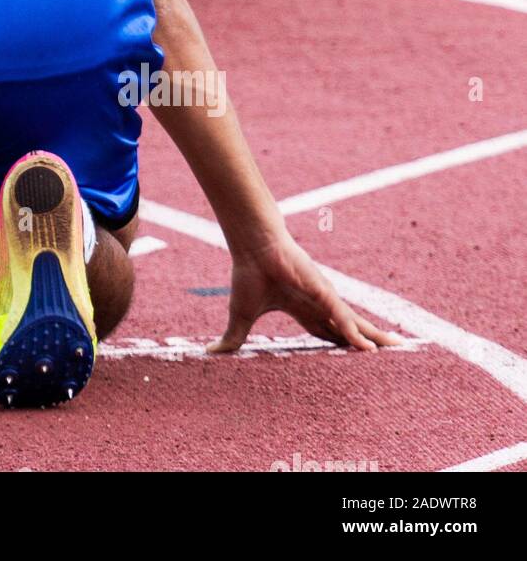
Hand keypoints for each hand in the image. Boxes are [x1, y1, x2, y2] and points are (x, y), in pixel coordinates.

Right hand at [209, 234, 402, 352]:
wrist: (251, 248)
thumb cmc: (247, 275)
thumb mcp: (241, 315)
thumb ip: (233, 338)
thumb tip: (209, 354)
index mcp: (300, 308)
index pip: (326, 331)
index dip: (340, 344)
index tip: (354, 358)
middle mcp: (318, 303)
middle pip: (348, 328)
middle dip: (367, 342)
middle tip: (389, 356)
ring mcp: (323, 297)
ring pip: (353, 323)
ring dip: (373, 338)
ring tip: (396, 350)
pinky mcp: (323, 291)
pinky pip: (341, 317)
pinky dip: (353, 333)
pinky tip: (366, 348)